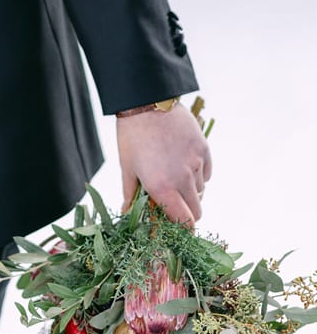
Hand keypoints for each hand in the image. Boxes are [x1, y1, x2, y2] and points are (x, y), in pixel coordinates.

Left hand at [117, 104, 212, 228]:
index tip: (178, 231)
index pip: (184, 222)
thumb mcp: (127, 167)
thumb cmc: (132, 136)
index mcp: (163, 188)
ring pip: (201, 190)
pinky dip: (199, 174)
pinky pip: (207, 172)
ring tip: (173, 176)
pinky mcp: (204, 149)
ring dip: (190, 191)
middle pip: (197, 210)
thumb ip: (131, 195)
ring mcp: (196, 163)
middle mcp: (183, 179)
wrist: (146, 103)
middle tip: (173, 203)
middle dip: (187, 212)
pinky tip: (184, 164)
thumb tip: (127, 213)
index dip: (183, 230)